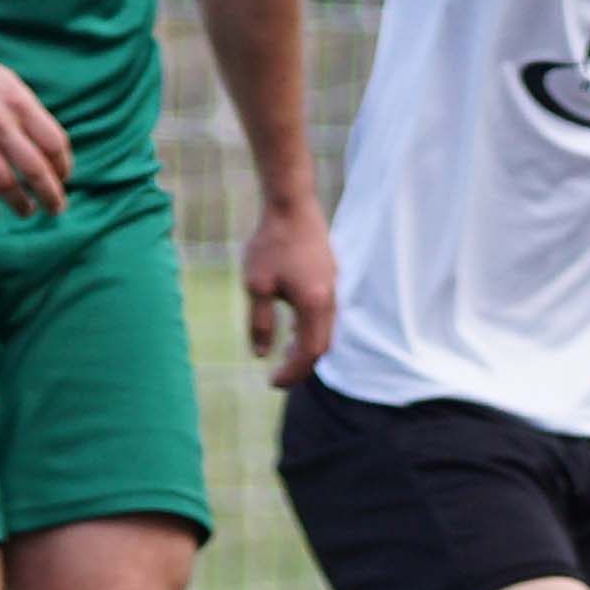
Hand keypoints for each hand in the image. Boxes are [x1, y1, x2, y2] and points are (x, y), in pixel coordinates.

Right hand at [0, 34, 70, 216]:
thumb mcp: (7, 84)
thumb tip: (54, 152)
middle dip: (51, 195)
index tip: (62, 179)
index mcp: (19, 102)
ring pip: (4, 182)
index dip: (64, 167)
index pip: (55, 144)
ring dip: (20, 204)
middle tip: (56, 209)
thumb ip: (30, 114)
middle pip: (35, 168)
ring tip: (27, 212)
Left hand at [244, 195, 335, 388]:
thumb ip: (261, 323)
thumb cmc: (271, 245)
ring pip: (325, 330)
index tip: (270, 382)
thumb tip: (261, 355)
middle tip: (277, 375)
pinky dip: (309, 329)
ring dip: (305, 347)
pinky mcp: (330, 278)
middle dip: (300, 365)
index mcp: (314, 306)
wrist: (292, 207)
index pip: (308, 353)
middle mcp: (330, 301)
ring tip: (283, 353)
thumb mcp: (256, 286)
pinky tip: (291, 325)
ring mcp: (333, 288)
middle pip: (322, 346)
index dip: (291, 373)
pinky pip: (324, 314)